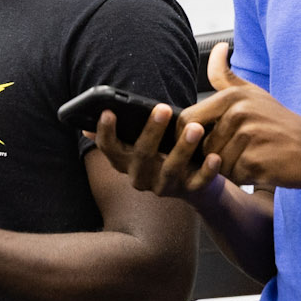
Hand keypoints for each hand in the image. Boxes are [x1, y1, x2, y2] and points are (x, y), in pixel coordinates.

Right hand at [91, 100, 220, 200]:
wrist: (192, 184)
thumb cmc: (162, 152)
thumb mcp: (139, 144)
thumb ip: (120, 134)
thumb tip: (85, 127)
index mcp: (125, 161)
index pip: (109, 148)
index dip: (106, 132)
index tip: (109, 112)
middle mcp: (140, 177)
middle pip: (142, 155)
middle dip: (152, 131)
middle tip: (163, 108)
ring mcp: (163, 186)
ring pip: (171, 168)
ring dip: (183, 147)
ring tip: (195, 127)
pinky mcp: (188, 192)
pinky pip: (197, 183)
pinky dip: (206, 171)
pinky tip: (214, 157)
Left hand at [189, 42, 300, 190]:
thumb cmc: (280, 123)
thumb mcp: (254, 93)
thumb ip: (226, 76)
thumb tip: (218, 47)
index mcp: (232, 96)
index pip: (187, 119)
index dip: (188, 136)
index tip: (204, 142)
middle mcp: (238, 113)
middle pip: (199, 144)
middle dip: (210, 154)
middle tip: (235, 152)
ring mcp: (247, 137)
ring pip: (214, 162)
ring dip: (228, 167)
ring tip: (252, 158)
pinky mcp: (254, 162)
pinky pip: (231, 176)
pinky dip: (242, 177)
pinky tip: (260, 168)